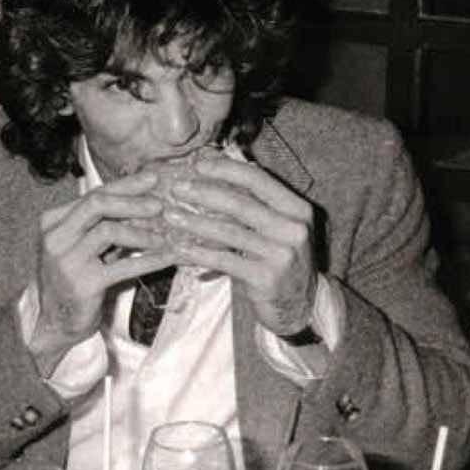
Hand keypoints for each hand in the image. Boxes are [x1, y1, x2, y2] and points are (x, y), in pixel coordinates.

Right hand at [32, 170, 177, 361]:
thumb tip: (140, 200)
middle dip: (133, 201)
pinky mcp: (83, 284)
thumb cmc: (74, 279)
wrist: (54, 321)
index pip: (93, 194)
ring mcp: (66, 260)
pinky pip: (123, 266)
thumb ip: (99, 223)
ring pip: (109, 231)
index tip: (152, 179)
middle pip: (97, 204)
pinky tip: (168, 257)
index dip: (125, 185)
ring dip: (142, 232)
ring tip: (165, 236)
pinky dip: (149, 260)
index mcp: (53, 221)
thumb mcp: (80, 245)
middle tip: (160, 205)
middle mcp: (56, 236)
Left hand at [159, 155, 317, 335]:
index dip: (226, 170)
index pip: (259, 180)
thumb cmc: (279, 260)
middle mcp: (293, 229)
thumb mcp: (277, 229)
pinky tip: (180, 248)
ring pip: (230, 232)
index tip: (198, 165)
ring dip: (195, 222)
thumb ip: (255, 205)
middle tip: (176, 188)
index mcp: (297, 209)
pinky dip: (200, 253)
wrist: (298, 304)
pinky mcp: (266, 278)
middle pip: (242, 203)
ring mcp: (282, 254)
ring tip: (170, 216)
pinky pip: (225, 261)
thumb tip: (215, 172)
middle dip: (204, 193)